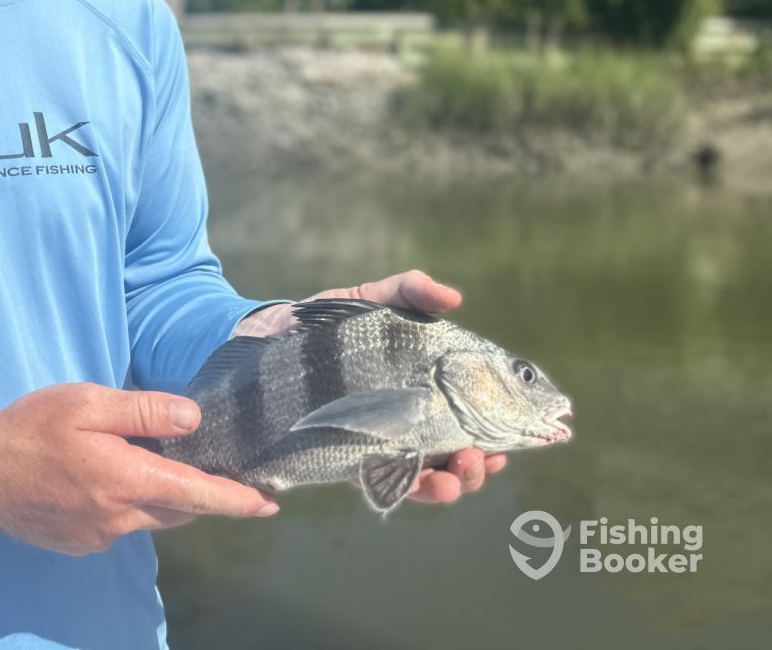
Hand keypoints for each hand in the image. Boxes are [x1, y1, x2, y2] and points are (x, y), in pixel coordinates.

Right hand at [0, 383, 279, 555]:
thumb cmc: (29, 429)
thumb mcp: (86, 403)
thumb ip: (143, 411)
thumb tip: (193, 420)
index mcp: (126, 480)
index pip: (198, 495)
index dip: (238, 500)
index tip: (270, 503)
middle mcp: (120, 518)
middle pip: (178, 508)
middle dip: (200, 492)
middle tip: (212, 466)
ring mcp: (99, 536)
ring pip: (149, 517)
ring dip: (160, 495)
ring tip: (151, 463)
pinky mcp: (80, 543)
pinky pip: (121, 524)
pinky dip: (128, 503)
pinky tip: (104, 477)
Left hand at [235, 270, 506, 503]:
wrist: (270, 339)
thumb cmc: (330, 324)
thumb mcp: (372, 300)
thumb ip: (410, 292)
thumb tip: (454, 298)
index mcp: (425, 391)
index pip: (472, 420)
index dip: (497, 436)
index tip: (509, 442)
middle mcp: (408, 422)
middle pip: (456, 457)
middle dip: (475, 468)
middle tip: (479, 459)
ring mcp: (378, 441)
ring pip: (424, 477)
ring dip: (446, 485)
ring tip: (449, 478)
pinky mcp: (345, 455)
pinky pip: (379, 482)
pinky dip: (402, 487)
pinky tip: (415, 482)